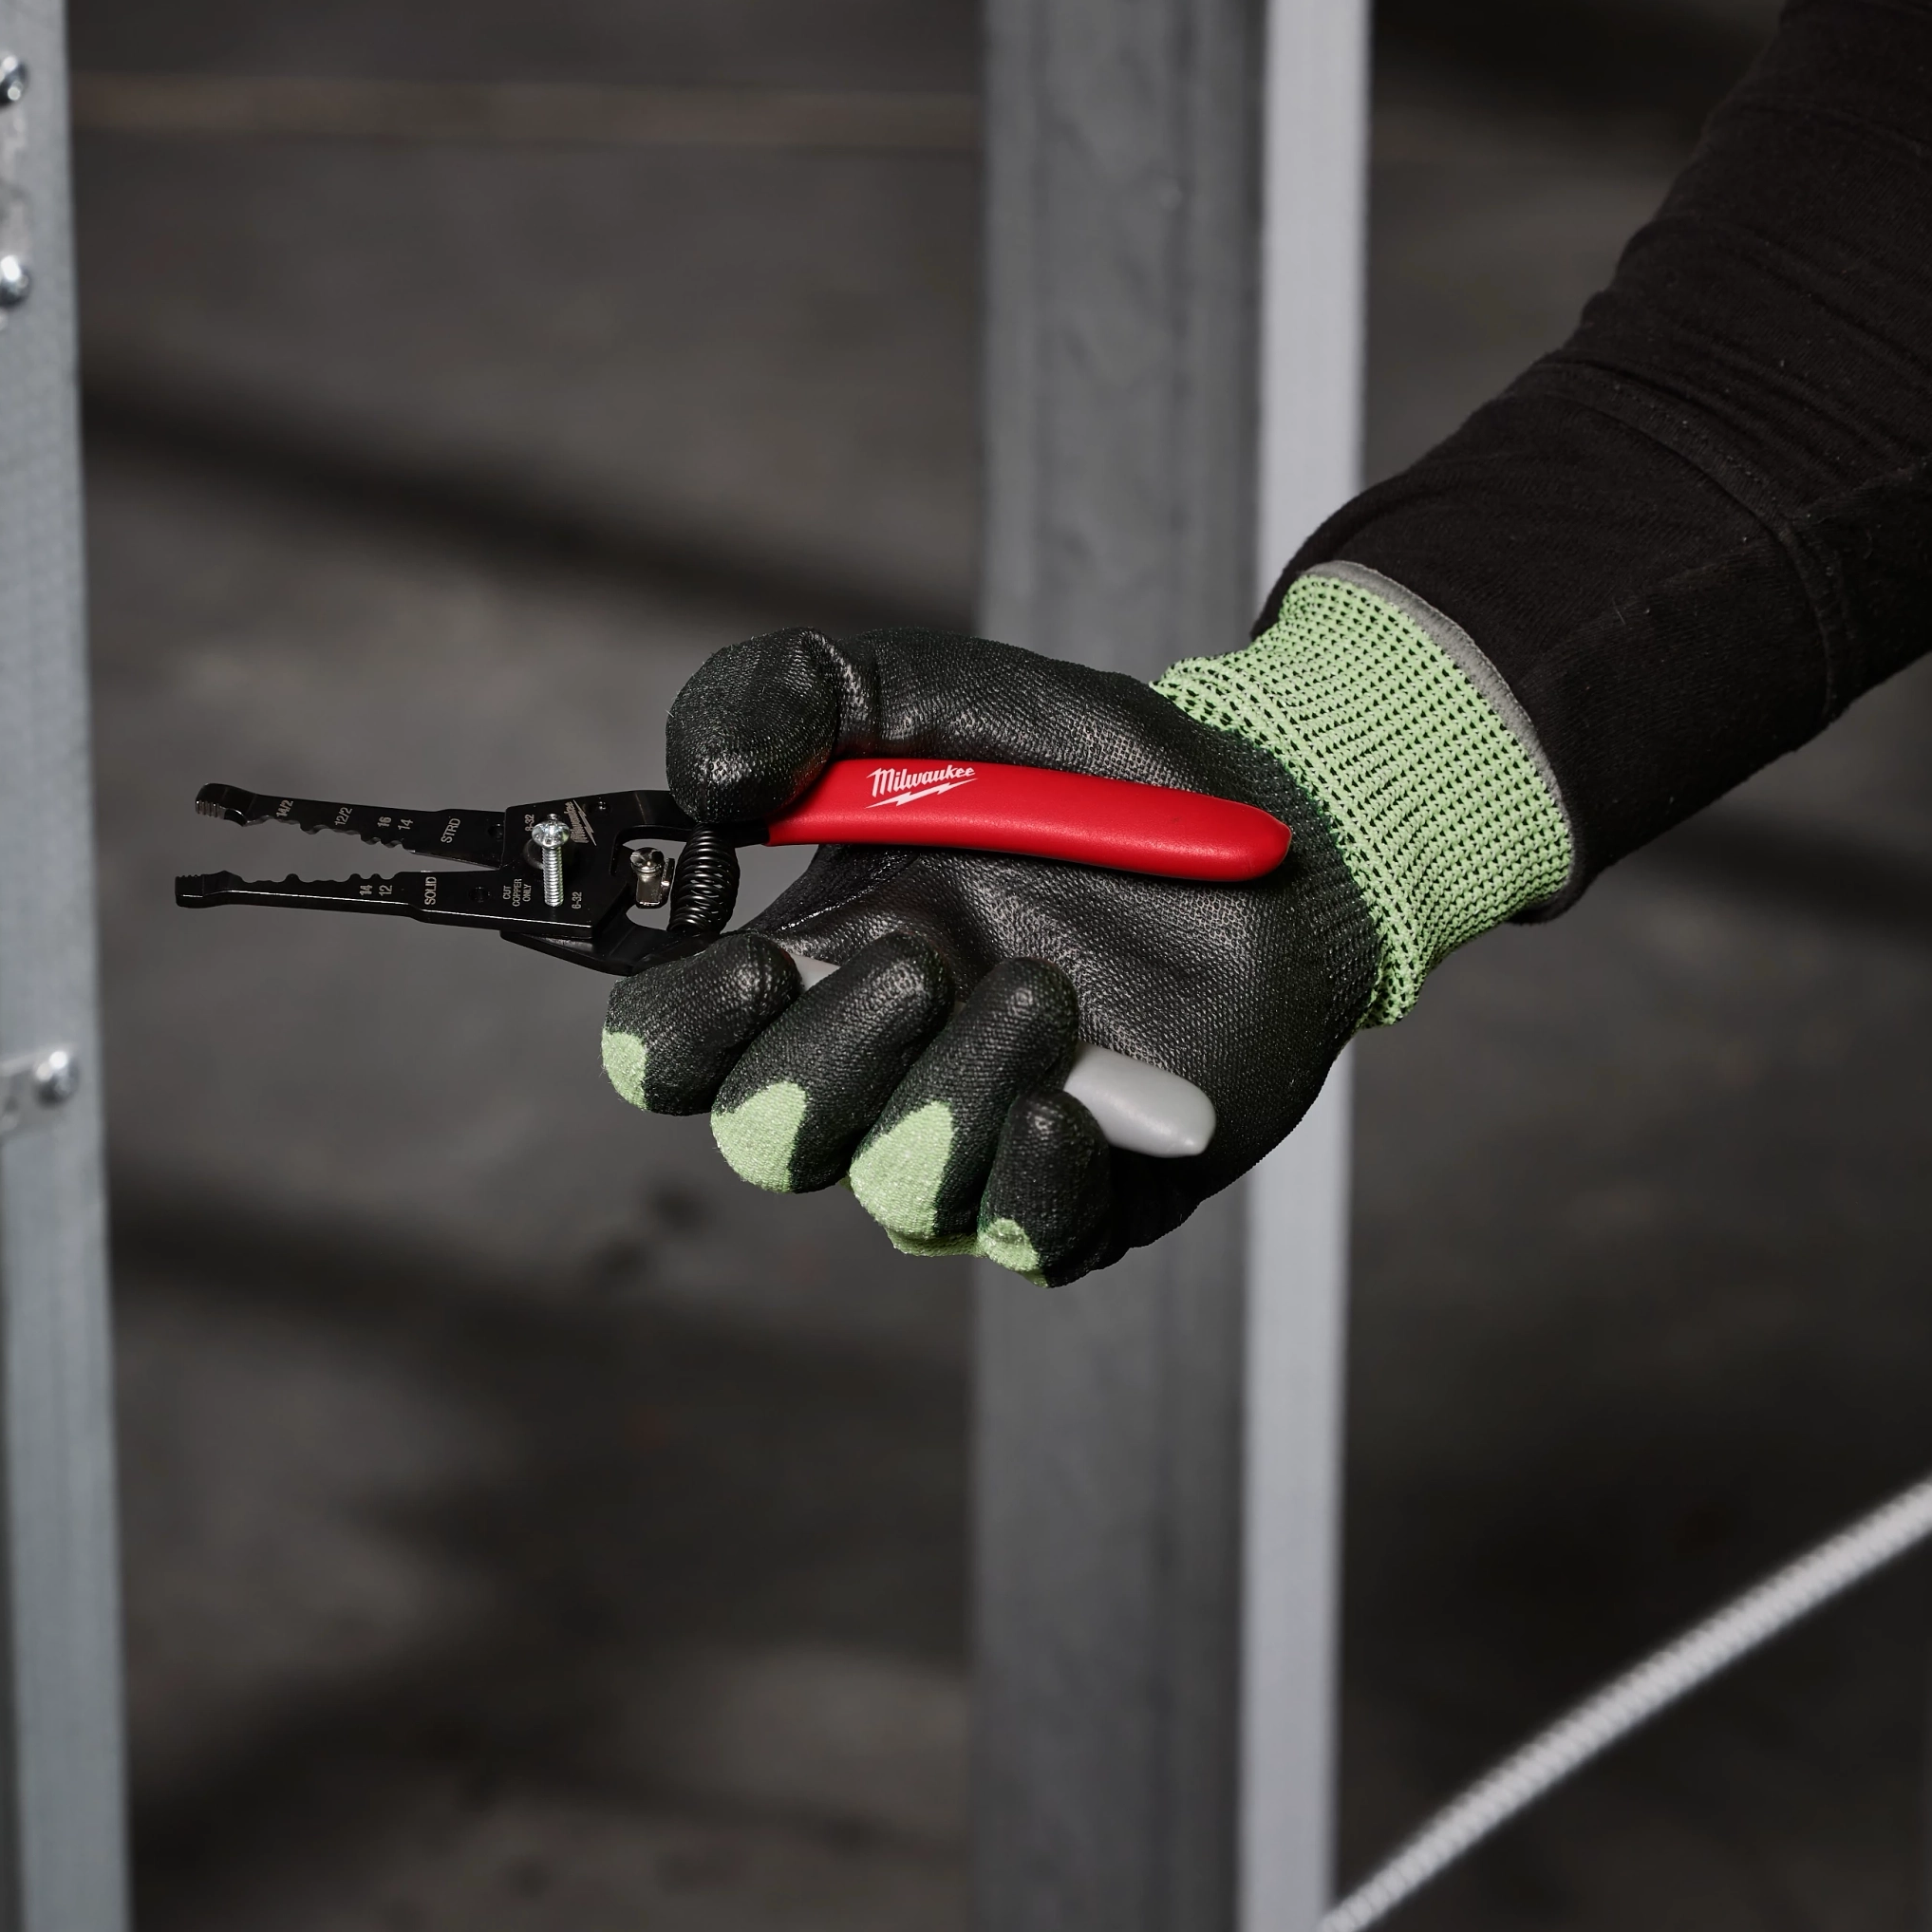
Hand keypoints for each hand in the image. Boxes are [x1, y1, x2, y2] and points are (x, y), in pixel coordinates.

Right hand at [598, 628, 1377, 1282]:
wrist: (1258, 815)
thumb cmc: (1073, 766)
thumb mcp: (923, 690)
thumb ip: (789, 694)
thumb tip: (702, 787)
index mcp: (807, 967)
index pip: (674, 1052)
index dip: (681, 1030)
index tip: (754, 957)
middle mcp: (877, 1070)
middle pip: (770, 1140)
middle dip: (826, 1063)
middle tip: (920, 965)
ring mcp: (981, 1138)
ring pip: (899, 1191)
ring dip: (953, 1096)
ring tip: (1044, 992)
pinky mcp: (1092, 1186)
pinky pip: (1028, 1241)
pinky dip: (1032, 1186)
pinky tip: (1067, 1107)